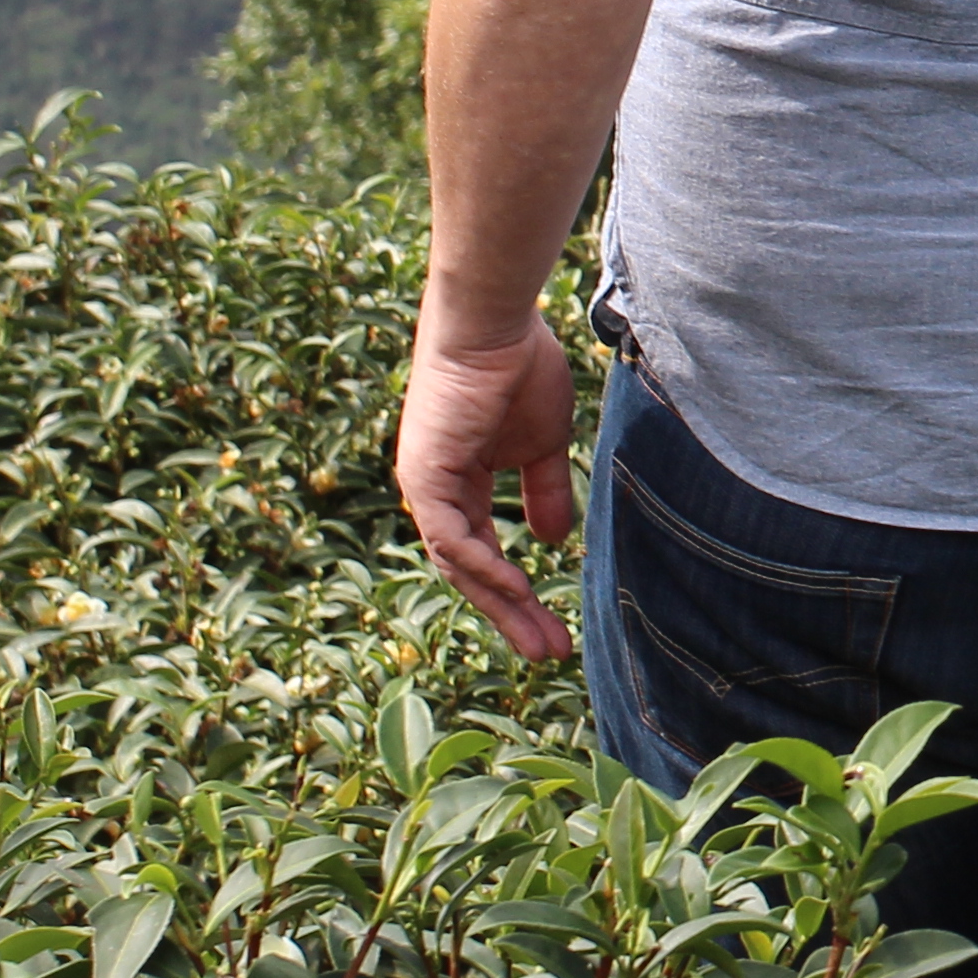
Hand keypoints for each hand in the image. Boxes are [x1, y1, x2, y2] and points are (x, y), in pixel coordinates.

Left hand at [397, 311, 584, 660]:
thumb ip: (543, 493)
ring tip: (542, 640)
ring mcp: (424, 488)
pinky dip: (484, 566)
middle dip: (511, 615)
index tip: (553, 625)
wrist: (494, 324)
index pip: (482, 554)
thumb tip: (552, 541)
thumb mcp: (542, 444)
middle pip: (470, 572)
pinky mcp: (424, 478)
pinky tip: (516, 590)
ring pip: (460, 565)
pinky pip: (453, 538)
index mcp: (457, 486)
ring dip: (502, 605)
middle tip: (550, 652)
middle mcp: (433, 494)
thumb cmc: (518, 368)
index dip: (515, 593)